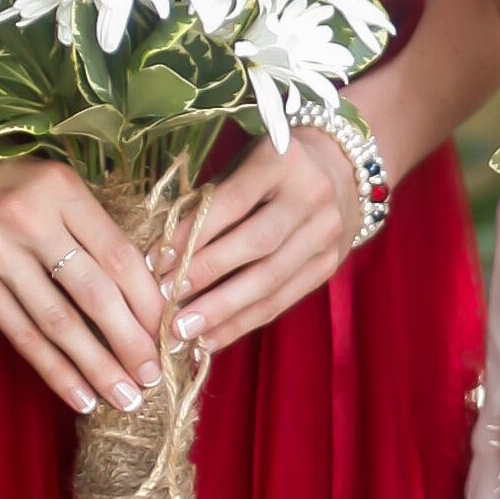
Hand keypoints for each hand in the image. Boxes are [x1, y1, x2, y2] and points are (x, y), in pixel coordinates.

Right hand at [0, 135, 165, 417]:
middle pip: (95, 292)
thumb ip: (86, 221)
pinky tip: (78, 395)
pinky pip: (20, 334)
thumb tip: (142, 278)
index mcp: (61, 188)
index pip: (119, 253)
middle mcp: (30, 219)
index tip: (173, 331)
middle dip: (132, 341)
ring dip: (97, 366)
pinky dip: (53, 369)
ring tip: (126, 398)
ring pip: (59, 322)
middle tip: (157, 377)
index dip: (150, 299)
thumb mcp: (45, 177)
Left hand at [173, 126, 369, 353]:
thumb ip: (209, 203)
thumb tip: (162, 257)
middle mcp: (312, 195)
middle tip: (166, 303)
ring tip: (184, 331)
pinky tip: (212, 338)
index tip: (157, 261)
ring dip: (223, 310)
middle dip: (207, 275)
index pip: (233, 200)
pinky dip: (243, 323)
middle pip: (257, 243)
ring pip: (271, 279)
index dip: (194, 233)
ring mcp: (326, 232)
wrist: (342, 171)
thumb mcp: (241, 167)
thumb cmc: (270, 170)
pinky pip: (283, 300)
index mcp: (283, 160)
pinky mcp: (330, 264)